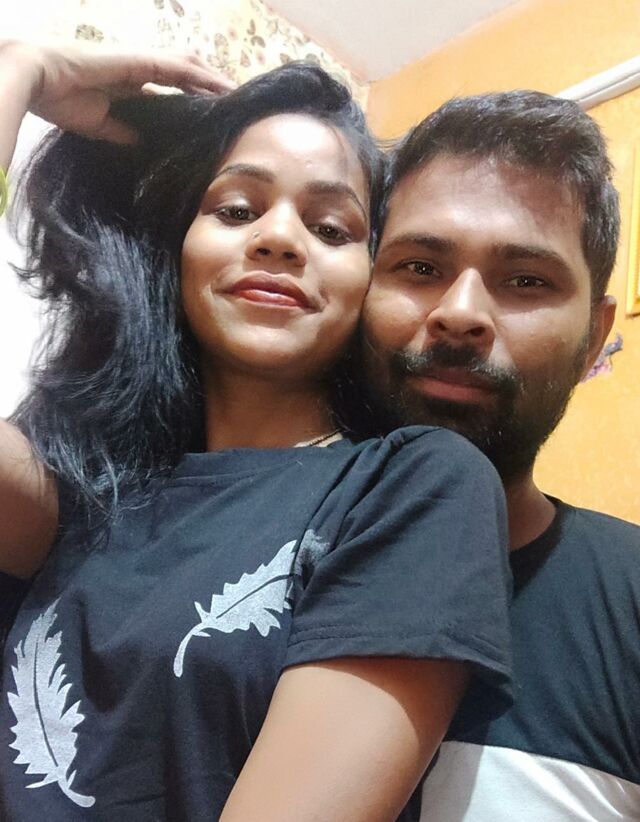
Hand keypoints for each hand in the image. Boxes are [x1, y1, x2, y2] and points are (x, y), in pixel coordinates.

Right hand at [0, 39, 234, 143]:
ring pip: (188, 68)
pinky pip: (181, 68)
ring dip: (213, 81)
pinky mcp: (142, 60)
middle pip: (184, 77)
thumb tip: (142, 144)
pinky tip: (223, 88)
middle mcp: (139, 71)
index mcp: (128, 85)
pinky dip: (204, 77)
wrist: (38, 79)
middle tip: (232, 109)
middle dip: (208, 90)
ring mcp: (141, 62)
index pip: (168, 93)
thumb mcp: (100, 126)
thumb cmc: (60, 100)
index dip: (190, 103)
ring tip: (237, 97)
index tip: (209, 121)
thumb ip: (123, 133)